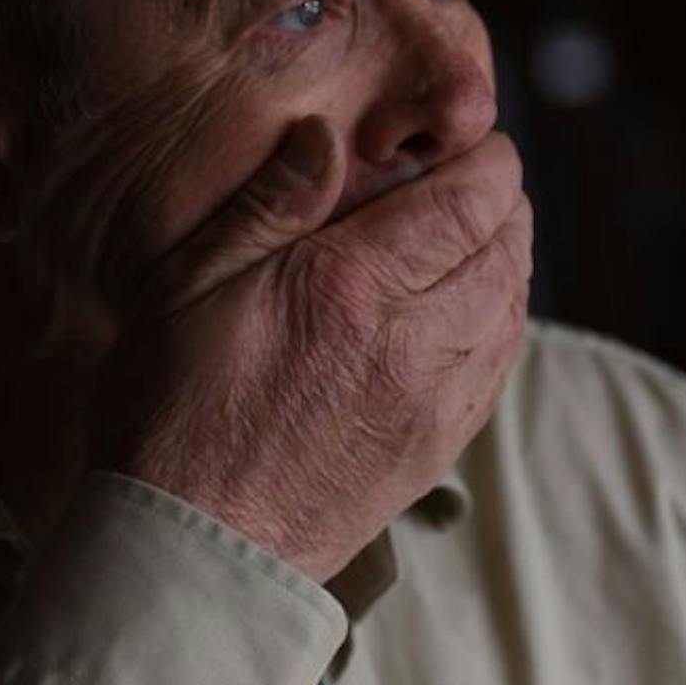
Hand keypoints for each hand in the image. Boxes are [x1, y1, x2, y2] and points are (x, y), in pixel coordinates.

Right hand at [91, 117, 532, 580]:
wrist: (192, 551)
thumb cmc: (172, 411)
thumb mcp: (191, 283)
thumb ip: (268, 203)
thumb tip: (324, 134)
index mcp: (353, 288)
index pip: (468, 204)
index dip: (491, 163)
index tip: (482, 143)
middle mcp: (413, 343)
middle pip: (506, 250)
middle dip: (505, 203)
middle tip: (484, 179)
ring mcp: (432, 404)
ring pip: (513, 309)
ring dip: (511, 259)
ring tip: (484, 233)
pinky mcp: (435, 451)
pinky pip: (499, 368)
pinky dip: (505, 321)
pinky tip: (478, 307)